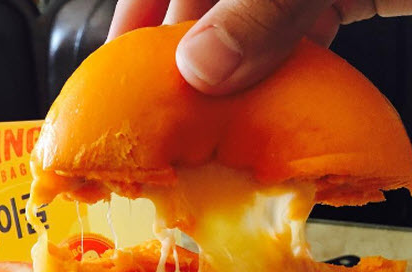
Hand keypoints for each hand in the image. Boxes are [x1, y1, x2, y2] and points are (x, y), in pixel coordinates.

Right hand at [108, 0, 411, 94]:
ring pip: (251, 21)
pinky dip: (284, 65)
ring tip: (211, 120)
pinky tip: (271, 98)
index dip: (135, 17)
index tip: (113, 67)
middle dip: (184, 55)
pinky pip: (298, 29)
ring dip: (233, 71)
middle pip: (207, 1)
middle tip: (165, 113)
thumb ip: (262, 9)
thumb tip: (201, 67)